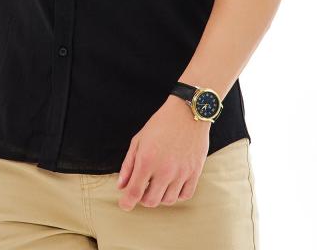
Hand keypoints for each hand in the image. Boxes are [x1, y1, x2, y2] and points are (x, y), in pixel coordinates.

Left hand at [116, 95, 210, 210]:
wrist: (188, 112)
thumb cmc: (161, 124)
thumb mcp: (138, 140)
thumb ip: (128, 164)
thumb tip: (121, 186)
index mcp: (147, 160)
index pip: (134, 192)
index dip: (127, 203)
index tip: (124, 205)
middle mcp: (164, 170)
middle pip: (151, 201)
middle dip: (142, 198)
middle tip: (142, 188)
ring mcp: (181, 173)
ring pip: (168, 201)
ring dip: (159, 196)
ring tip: (157, 183)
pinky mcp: (195, 173)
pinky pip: (185, 195)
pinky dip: (176, 194)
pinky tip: (172, 184)